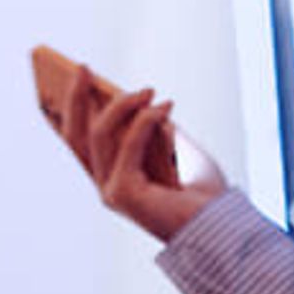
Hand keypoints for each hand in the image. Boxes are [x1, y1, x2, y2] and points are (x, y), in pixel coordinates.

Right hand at [63, 64, 230, 243]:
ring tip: (149, 89)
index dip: (72, 108)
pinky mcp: (124, 194)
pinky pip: (129, 146)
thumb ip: (156, 130)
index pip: (80, 141)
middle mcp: (106, 185)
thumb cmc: (204, 193)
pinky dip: (146, 122)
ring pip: (99, 136)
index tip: (77, 75)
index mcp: (114, 176)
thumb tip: (144, 102)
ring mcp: (111, 191)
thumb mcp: (177, 151)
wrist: (221, 225)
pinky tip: (166, 106)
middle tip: (82, 68)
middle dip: (76, 98)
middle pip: (77, 136)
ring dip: (123, 106)